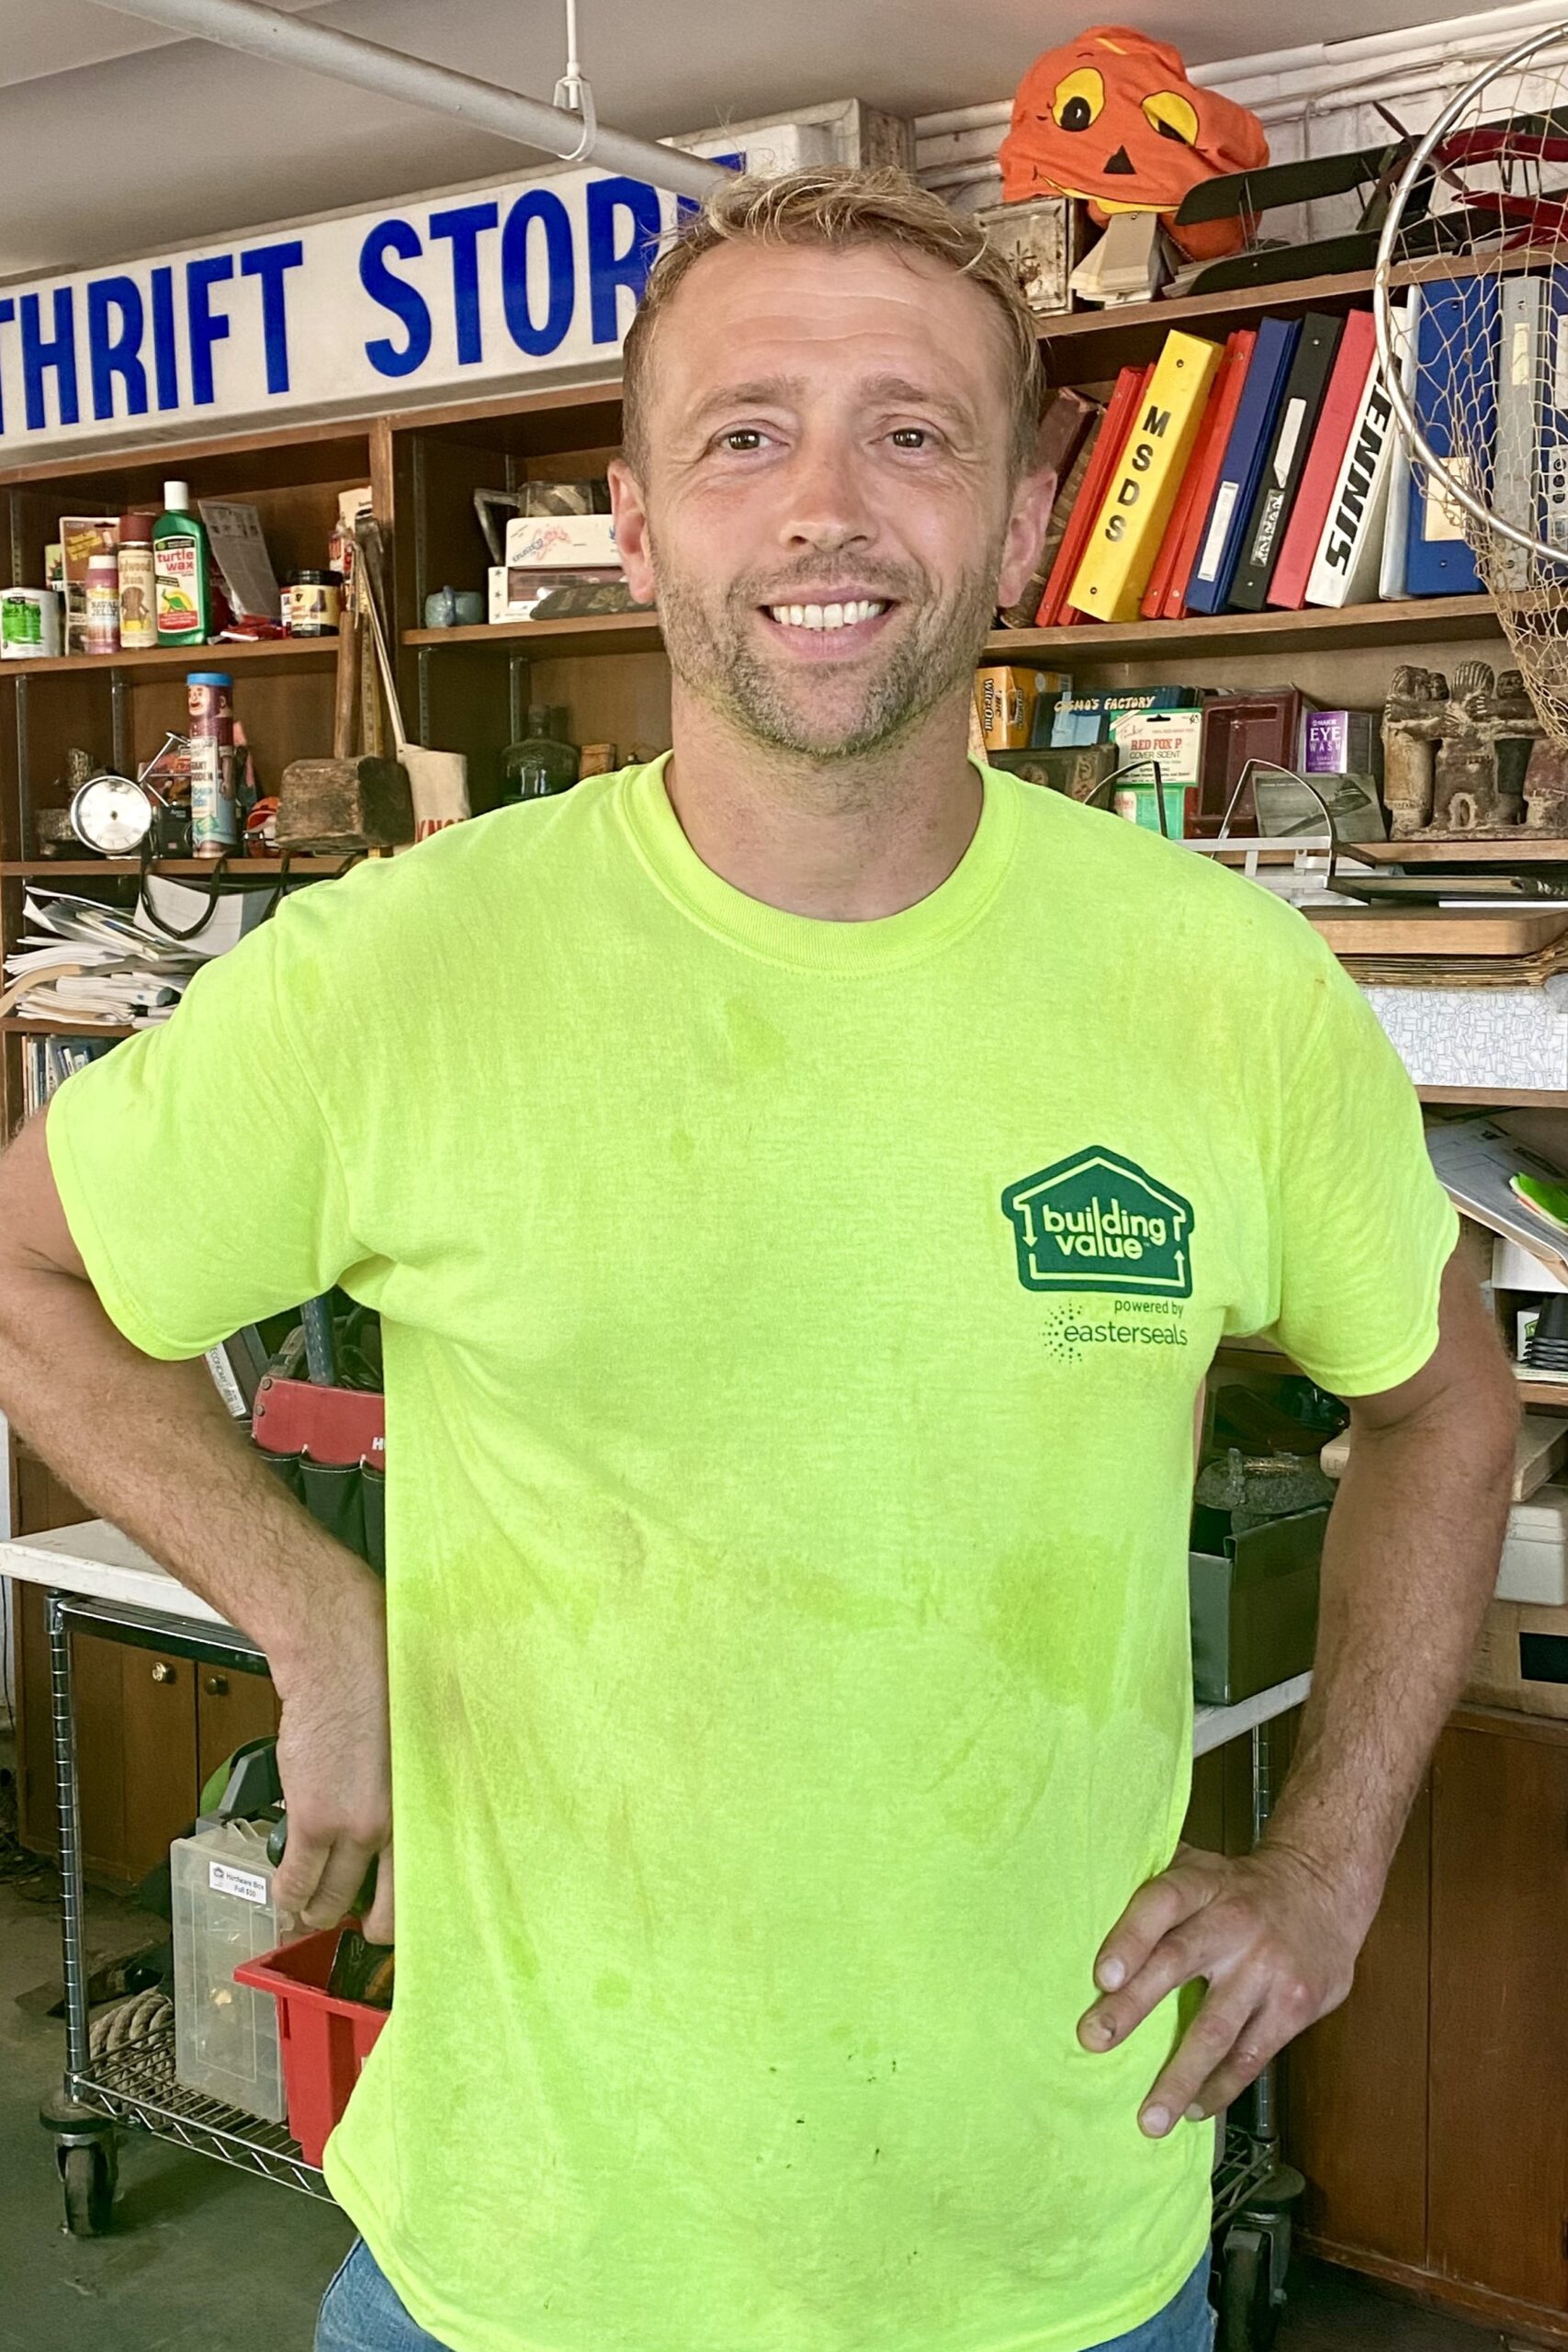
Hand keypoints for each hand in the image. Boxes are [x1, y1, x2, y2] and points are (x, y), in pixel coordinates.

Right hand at [270, 1572, 394, 1943]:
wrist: (341, 1661)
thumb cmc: (387, 1690)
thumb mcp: (424, 1751)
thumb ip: (419, 1796)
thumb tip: (414, 1829)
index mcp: (433, 1809)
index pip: (429, 1889)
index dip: (408, 1915)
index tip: (397, 1920)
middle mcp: (400, 1827)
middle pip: (382, 1912)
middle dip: (364, 1924)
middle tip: (354, 1920)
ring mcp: (355, 1829)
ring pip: (329, 1901)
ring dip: (317, 1912)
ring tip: (313, 1911)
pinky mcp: (314, 1821)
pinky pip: (294, 1881)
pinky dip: (287, 1896)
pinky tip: (286, 1898)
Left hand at [1077, 1840, 1361, 2136]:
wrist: (1324, 1889)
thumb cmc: (1240, 1887)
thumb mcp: (1200, 1867)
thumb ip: (1152, 1881)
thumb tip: (1083, 1903)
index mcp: (1203, 1884)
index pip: (1161, 1902)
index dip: (1130, 1938)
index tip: (1102, 1977)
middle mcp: (1233, 1924)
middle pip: (1177, 1963)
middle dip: (1133, 2007)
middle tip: (1094, 2041)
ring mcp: (1266, 1968)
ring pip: (1216, 2028)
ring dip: (1180, 2077)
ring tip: (1150, 2118)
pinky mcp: (1293, 2006)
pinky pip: (1251, 2055)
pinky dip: (1221, 2086)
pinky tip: (1195, 2109)